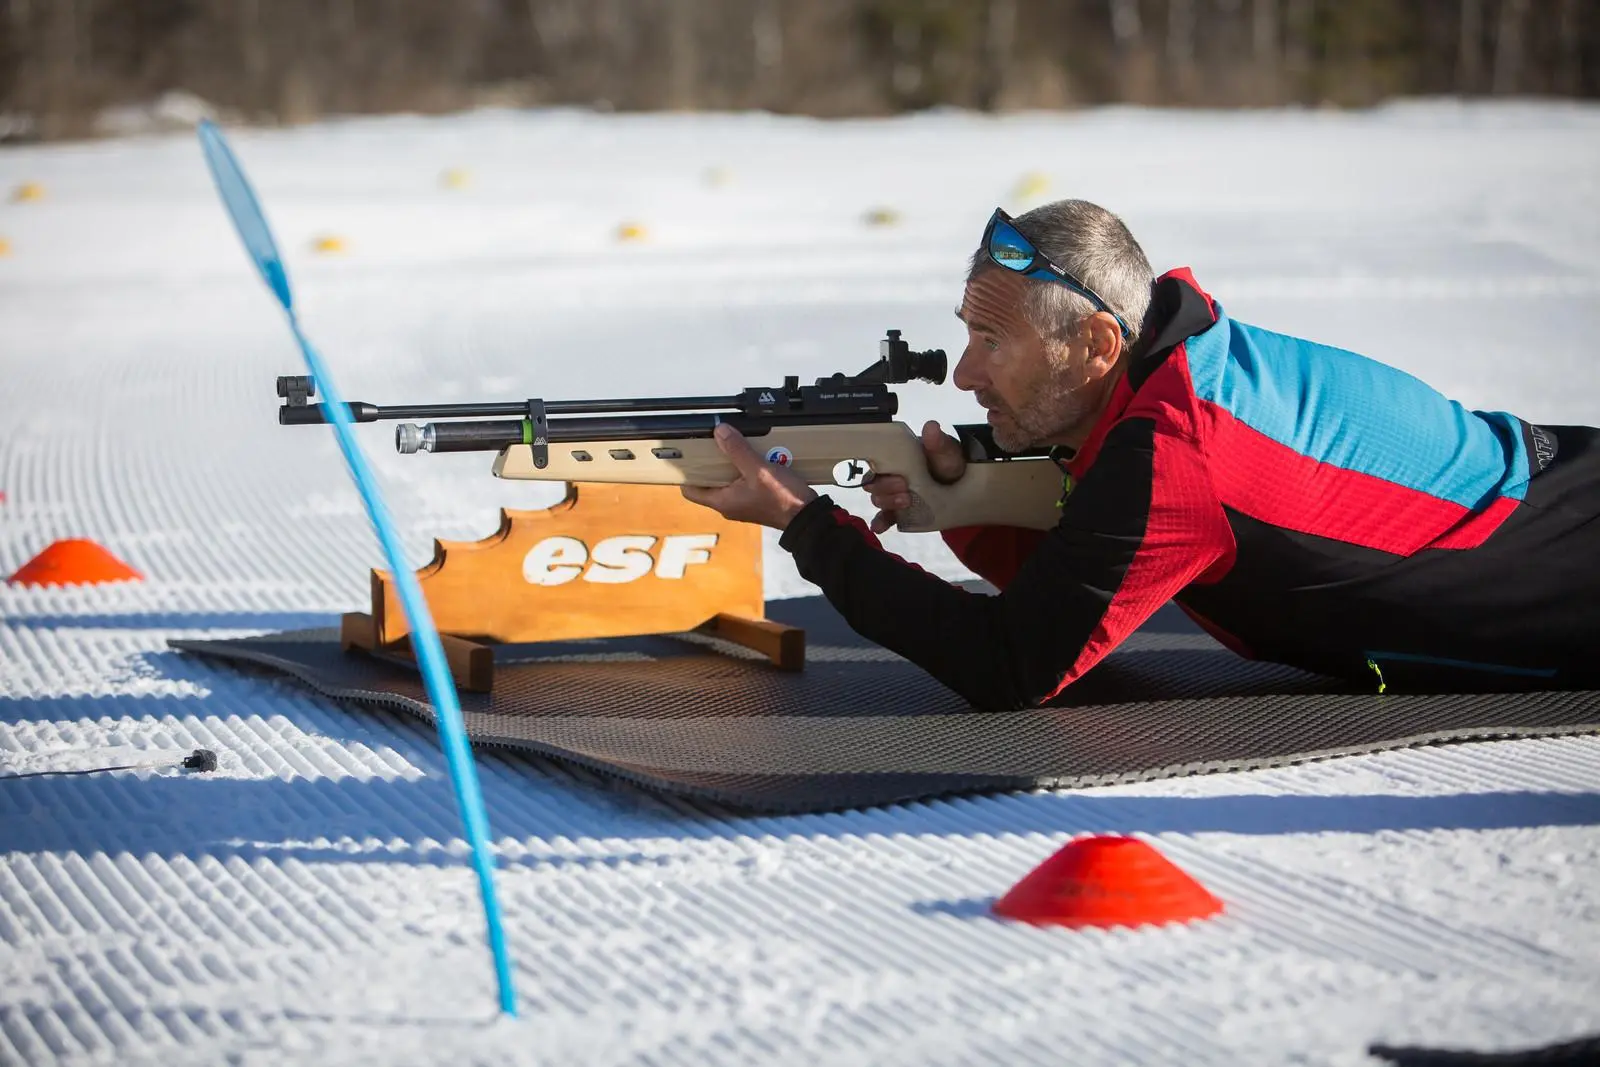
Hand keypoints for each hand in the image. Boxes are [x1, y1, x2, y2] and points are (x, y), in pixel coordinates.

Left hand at [681, 423, 818, 529]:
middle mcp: (729, 504)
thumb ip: (737, 450)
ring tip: (737, 446)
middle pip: (710, 480)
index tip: (690, 455)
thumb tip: (720, 432)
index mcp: (722, 501)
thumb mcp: (758, 469)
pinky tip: (754, 456)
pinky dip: (746, 468)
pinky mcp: (756, 498)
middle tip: (715, 444)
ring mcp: (743, 502)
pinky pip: (744, 480)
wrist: (807, 516)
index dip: (687, 473)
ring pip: (728, 479)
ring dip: (732, 463)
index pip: (690, 490)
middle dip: (712, 462)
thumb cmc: (783, 500)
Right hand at [866, 421, 966, 533]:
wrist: (965, 486)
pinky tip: (879, 528)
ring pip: (879, 499)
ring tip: (905, 504)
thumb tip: (931, 427)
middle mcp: (891, 474)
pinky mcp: (899, 510)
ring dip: (887, 504)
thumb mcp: (947, 453)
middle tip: (905, 491)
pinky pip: (884, 516)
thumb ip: (938, 443)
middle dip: (886, 490)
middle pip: (875, 483)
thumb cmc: (951, 464)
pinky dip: (880, 522)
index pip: (877, 462)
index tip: (900, 478)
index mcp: (898, 457)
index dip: (882, 472)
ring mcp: (895, 493)